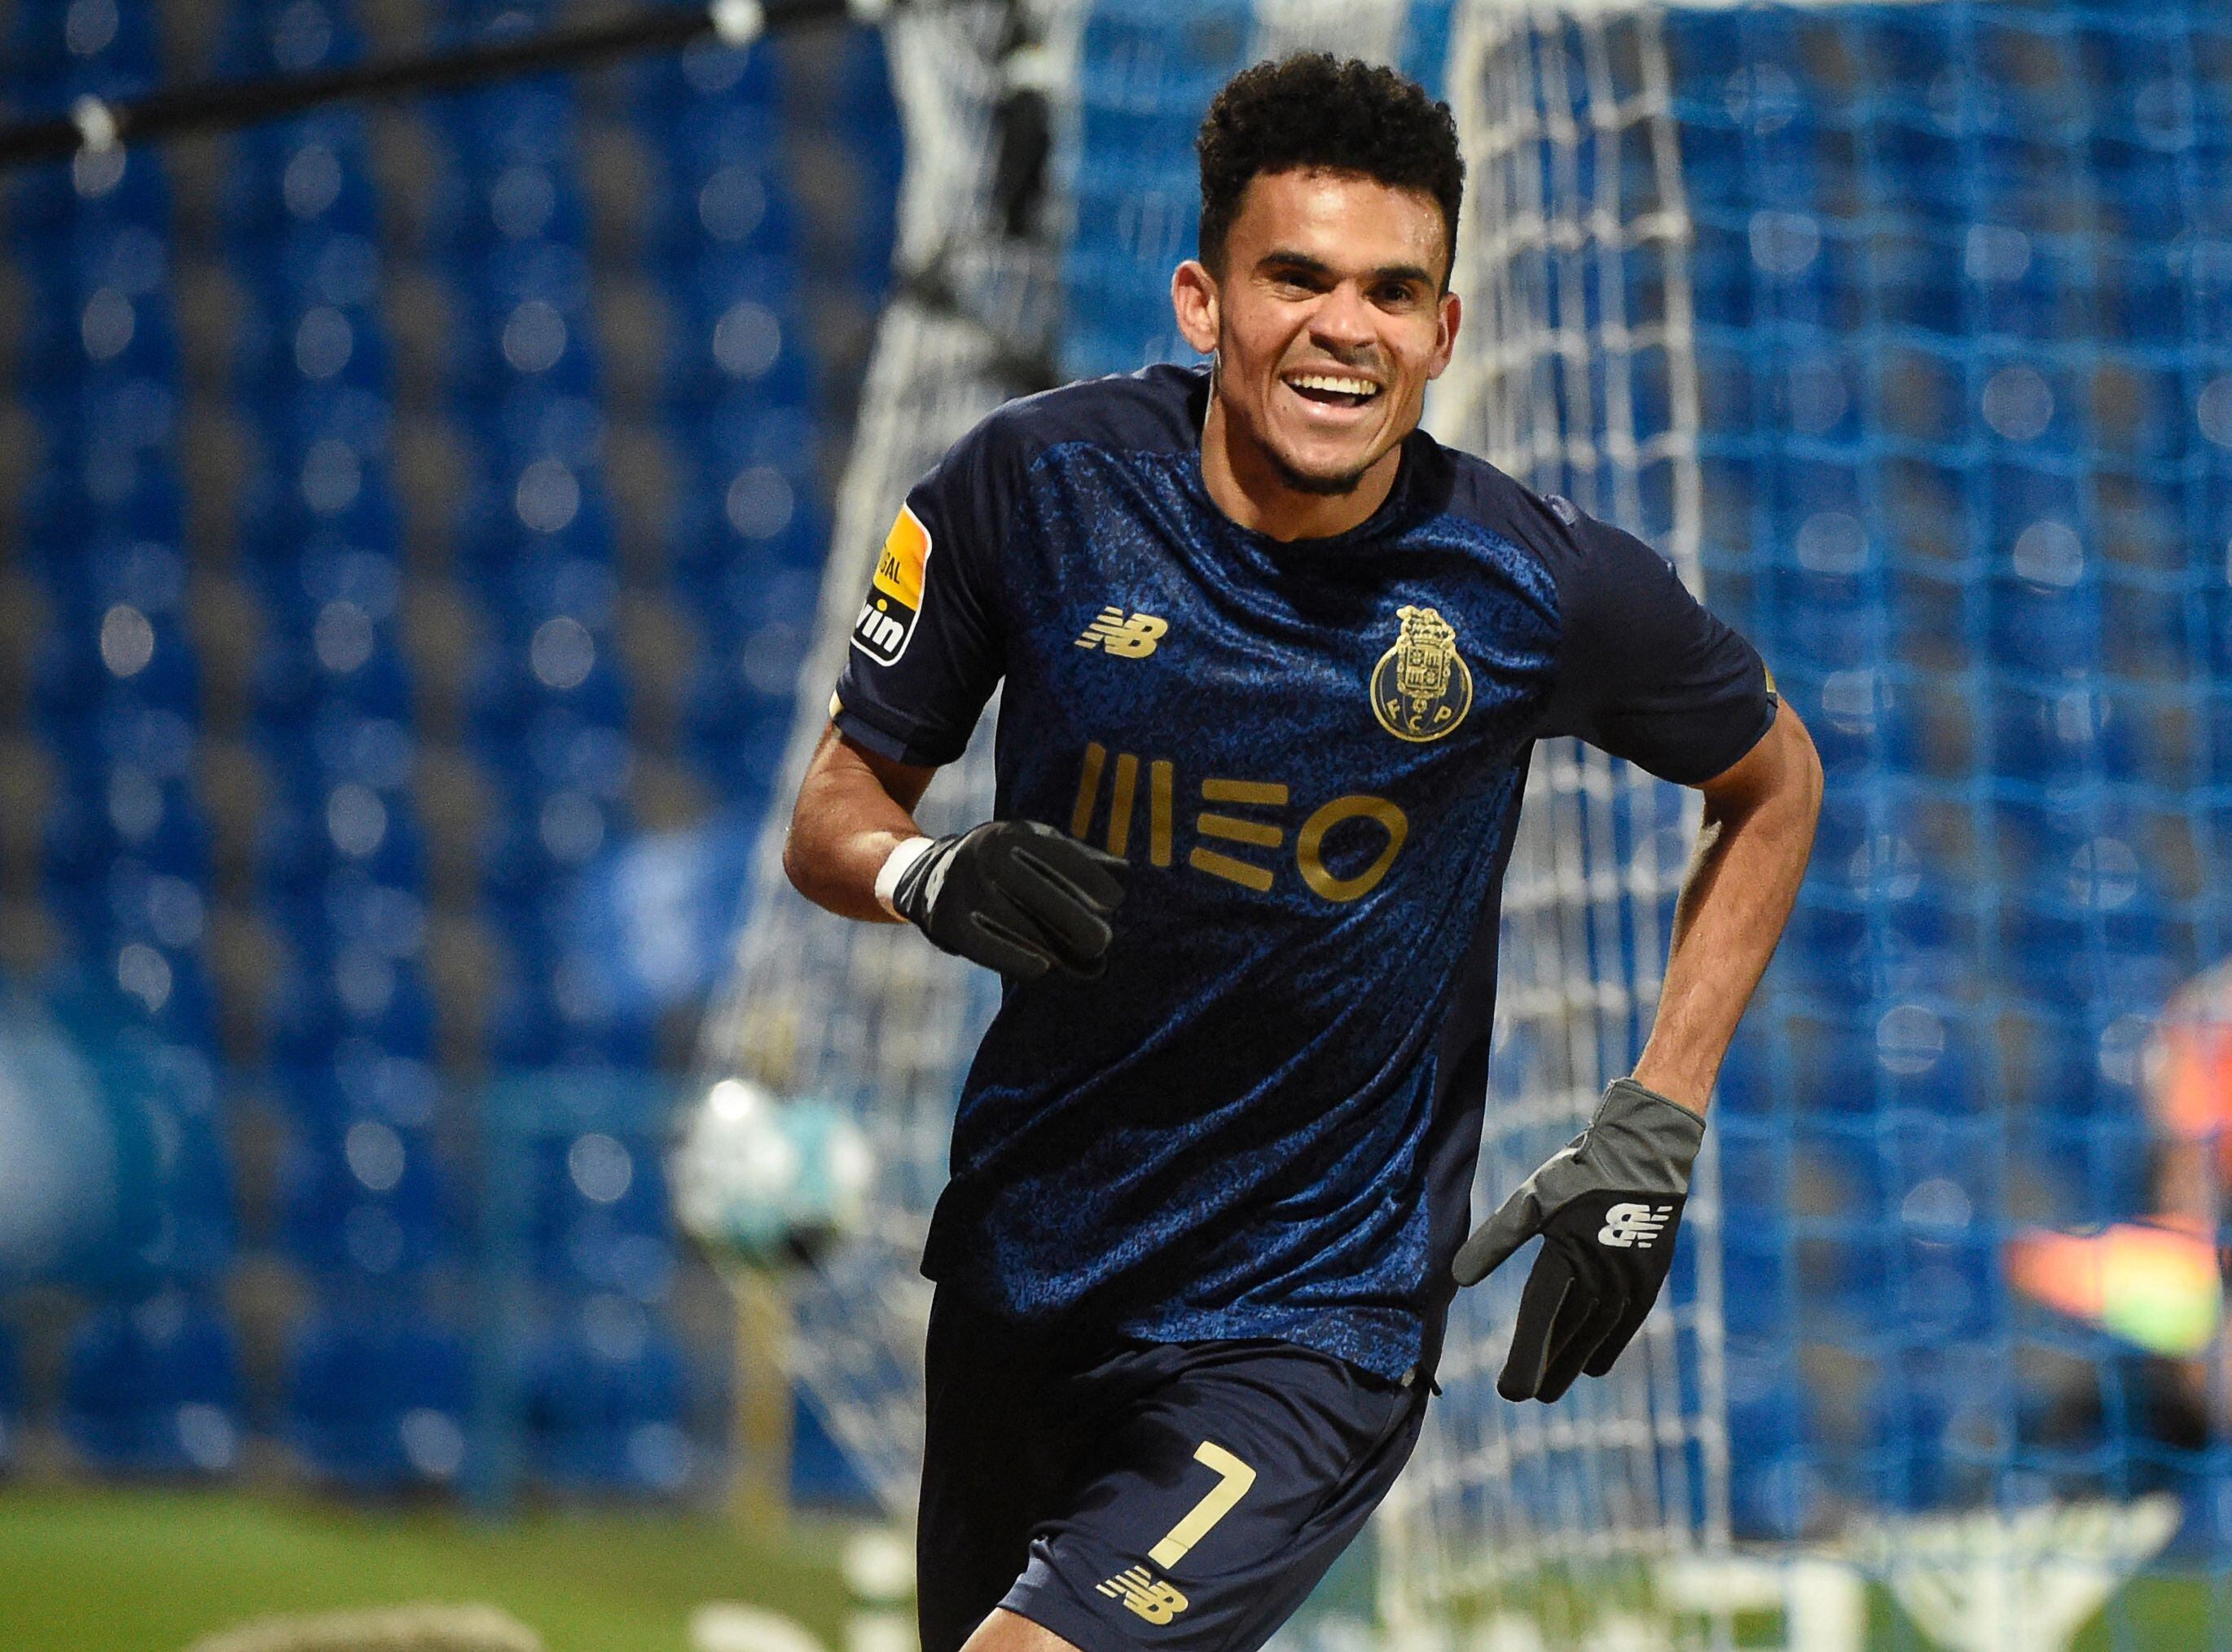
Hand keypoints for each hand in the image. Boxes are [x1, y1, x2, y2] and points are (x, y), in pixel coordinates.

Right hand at [891, 820, 1126, 978]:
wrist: (927, 875)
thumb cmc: (1002, 863)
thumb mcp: (1034, 847)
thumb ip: (1077, 858)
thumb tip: (1126, 872)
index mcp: (1011, 834)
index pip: (1056, 855)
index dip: (1089, 878)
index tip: (1115, 902)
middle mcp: (983, 856)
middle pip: (1037, 892)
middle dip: (1075, 919)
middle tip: (1103, 941)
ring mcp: (962, 888)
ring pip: (1016, 924)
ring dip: (1055, 948)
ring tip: (1087, 964)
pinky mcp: (946, 921)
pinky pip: (986, 946)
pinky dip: (1015, 960)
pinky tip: (1043, 969)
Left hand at [1452, 1077, 1704, 1401]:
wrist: (1645, 1152)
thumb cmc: (1578, 1173)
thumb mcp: (1531, 1201)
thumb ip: (1495, 1241)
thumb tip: (1457, 1279)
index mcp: (1566, 1253)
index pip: (1540, 1317)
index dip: (1525, 1357)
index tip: (1510, 1393)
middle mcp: (1601, 1273)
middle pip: (1568, 1334)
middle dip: (1546, 1367)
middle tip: (1525, 1396)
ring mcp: (1629, 1278)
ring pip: (1596, 1334)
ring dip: (1573, 1362)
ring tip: (1552, 1389)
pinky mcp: (1650, 1278)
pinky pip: (1626, 1323)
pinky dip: (1608, 1346)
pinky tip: (1593, 1367)